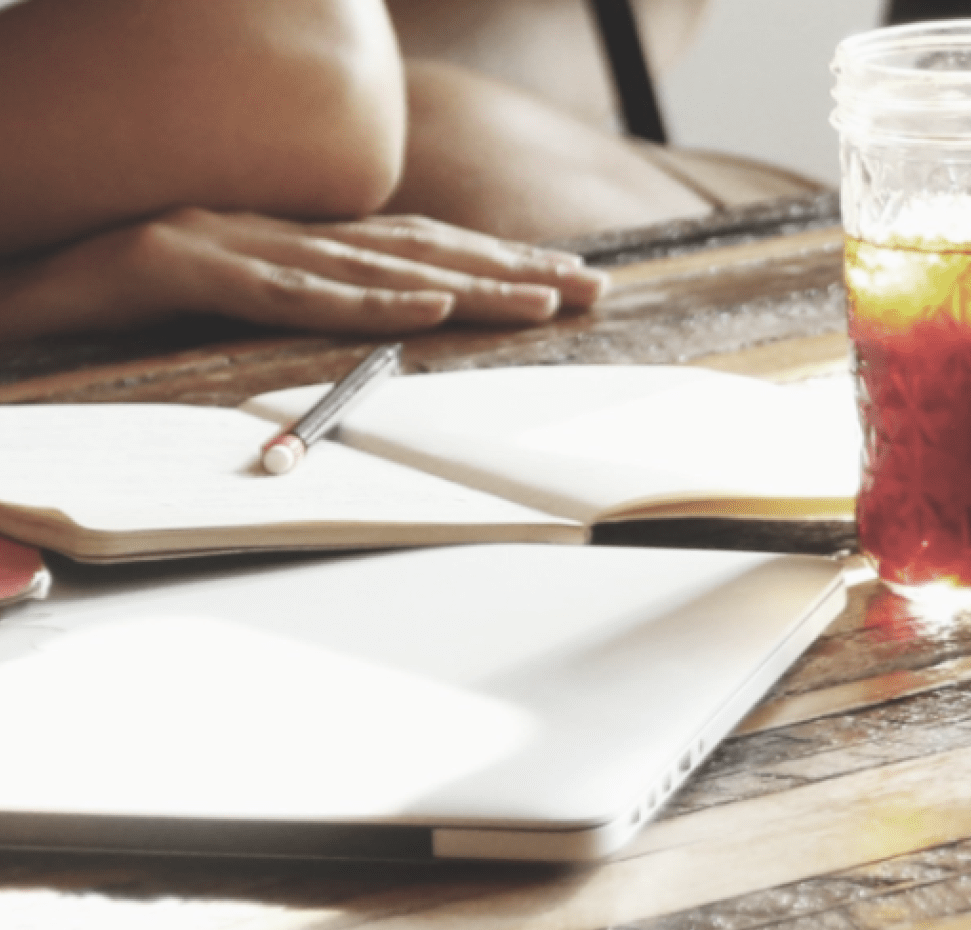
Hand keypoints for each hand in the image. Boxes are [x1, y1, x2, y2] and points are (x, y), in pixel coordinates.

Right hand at [0, 208, 608, 340]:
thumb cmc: (98, 294)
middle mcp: (272, 231)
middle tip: (592, 290)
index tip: (568, 282)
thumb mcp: (214, 300)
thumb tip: (375, 337)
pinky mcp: (183, 264)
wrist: (3, 276)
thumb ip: (288, 308)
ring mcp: (230, 241)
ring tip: (542, 302)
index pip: (410, 252)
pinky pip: (290, 292)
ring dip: (465, 285)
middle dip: (509, 269)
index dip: (492, 263)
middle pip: (414, 252)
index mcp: (284, 239)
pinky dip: (363, 304)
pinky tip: (428, 312)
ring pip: (369, 267)